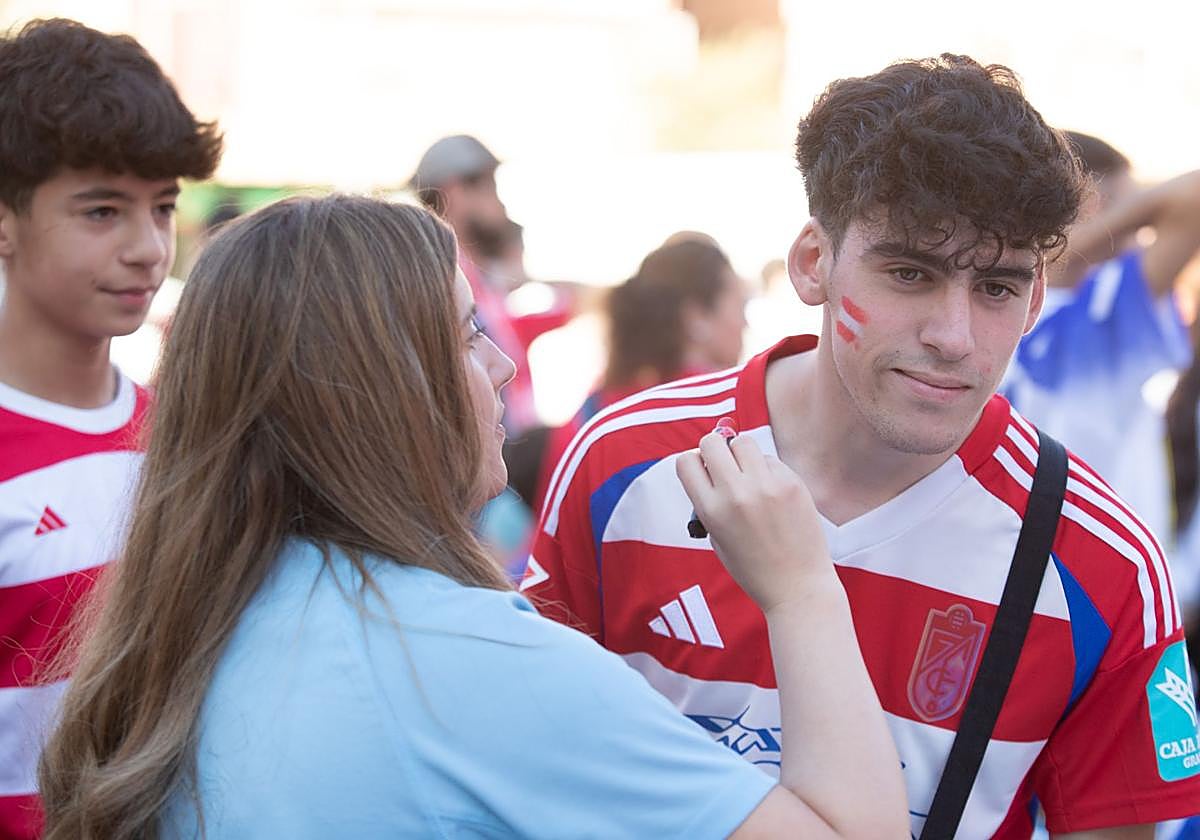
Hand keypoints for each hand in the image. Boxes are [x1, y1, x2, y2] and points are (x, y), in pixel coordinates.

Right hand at [676, 431, 834, 612]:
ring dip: (740, 453)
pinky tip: (773, 492)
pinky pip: (770, 460)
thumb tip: (711, 466)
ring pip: (743, 442)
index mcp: (712, 511)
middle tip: (724, 467)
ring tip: (749, 475)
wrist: (797, 587)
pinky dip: (767, 469)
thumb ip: (710, 503)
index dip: (693, 464)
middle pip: (712, 442)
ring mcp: (767, 486)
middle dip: (714, 451)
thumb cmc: (754, 568)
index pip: (686, 462)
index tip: (703, 472)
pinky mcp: (792, 483)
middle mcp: (737, 493)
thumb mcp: (717, 539)